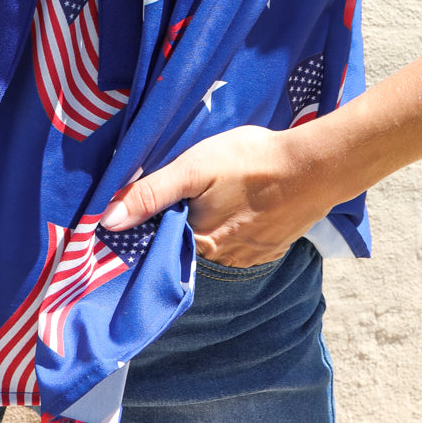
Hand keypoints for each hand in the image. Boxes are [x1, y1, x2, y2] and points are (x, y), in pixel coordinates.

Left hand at [101, 124, 333, 266]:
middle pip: (189, 244)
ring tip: (220, 194)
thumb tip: (107, 221)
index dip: (153, 224)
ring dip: (212, 225)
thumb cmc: (250, 162)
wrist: (314, 168)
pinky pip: (242, 244)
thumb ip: (151, 193)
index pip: (161, 242)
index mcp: (197, 243)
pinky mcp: (271, 249)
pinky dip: (238, 226)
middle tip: (194, 191)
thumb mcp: (194, 167)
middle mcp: (220, 261)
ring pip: (215, 245)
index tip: (152, 206)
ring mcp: (249, 257)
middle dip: (185, 222)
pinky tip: (243, 203)